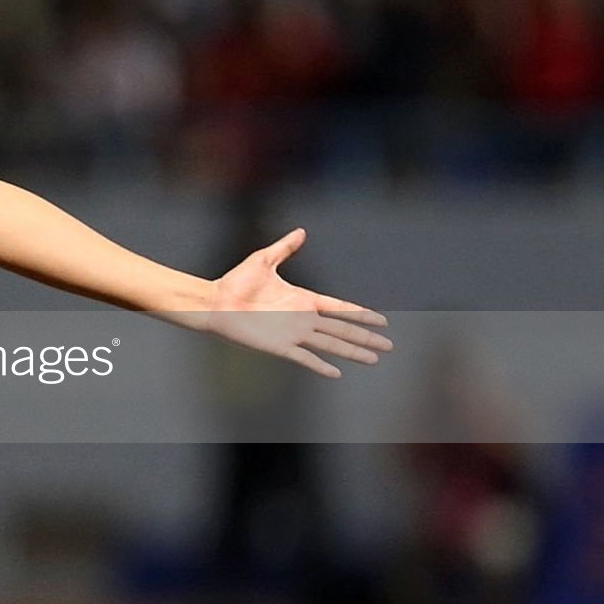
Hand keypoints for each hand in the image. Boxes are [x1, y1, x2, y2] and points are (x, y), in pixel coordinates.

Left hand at [204, 228, 391, 378]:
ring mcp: (293, 333)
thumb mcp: (264, 260)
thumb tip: (302, 230)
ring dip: (352, 351)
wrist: (215, 302)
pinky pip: (305, 357)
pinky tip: (337, 373)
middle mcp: (302, 318)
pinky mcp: (280, 346)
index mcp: (303, 299)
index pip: (339, 308)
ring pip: (331, 344)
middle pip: (343, 329)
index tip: (382, 320)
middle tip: (389, 346)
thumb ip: (285, 247)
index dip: (361, 314)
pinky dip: (321, 365)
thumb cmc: (236, 281)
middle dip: (366, 337)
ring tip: (374, 359)